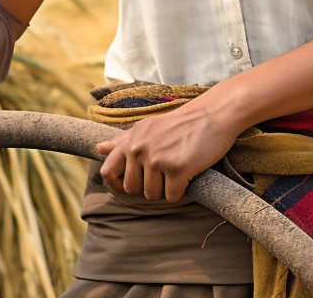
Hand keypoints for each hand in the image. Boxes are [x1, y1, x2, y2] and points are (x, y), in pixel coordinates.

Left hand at [95, 97, 240, 202]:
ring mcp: (157, 158)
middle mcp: (140, 148)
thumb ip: (124, 140)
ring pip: (152, 195)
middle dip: (148, 186)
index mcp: (132, 138)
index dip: (117, 184)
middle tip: (165, 171)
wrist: (213, 115)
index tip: (132, 186)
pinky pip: (172, 197)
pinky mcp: (177, 168)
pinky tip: (188, 173)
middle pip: (132, 188)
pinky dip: (181, 191)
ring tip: (178, 168)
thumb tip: (99, 148)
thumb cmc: (182, 123)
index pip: (108, 171)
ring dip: (166, 189)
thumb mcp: (149, 127)